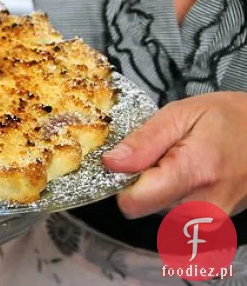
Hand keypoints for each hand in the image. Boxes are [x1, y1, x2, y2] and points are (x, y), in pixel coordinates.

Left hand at [103, 92, 246, 217]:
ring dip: (159, 188)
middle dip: (143, 182)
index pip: (134, 202)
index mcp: (193, 174)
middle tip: (162, 155)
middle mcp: (204, 207)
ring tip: (179, 162)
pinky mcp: (214, 224)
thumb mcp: (180, 114)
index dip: (122, 181)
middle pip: (144, 207)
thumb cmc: (226, 118)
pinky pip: (177, 214)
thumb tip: (110, 163)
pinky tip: (190, 175)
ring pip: (158, 211)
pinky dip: (175, 195)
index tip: (129, 162)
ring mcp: (212, 220)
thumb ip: (143, 141)